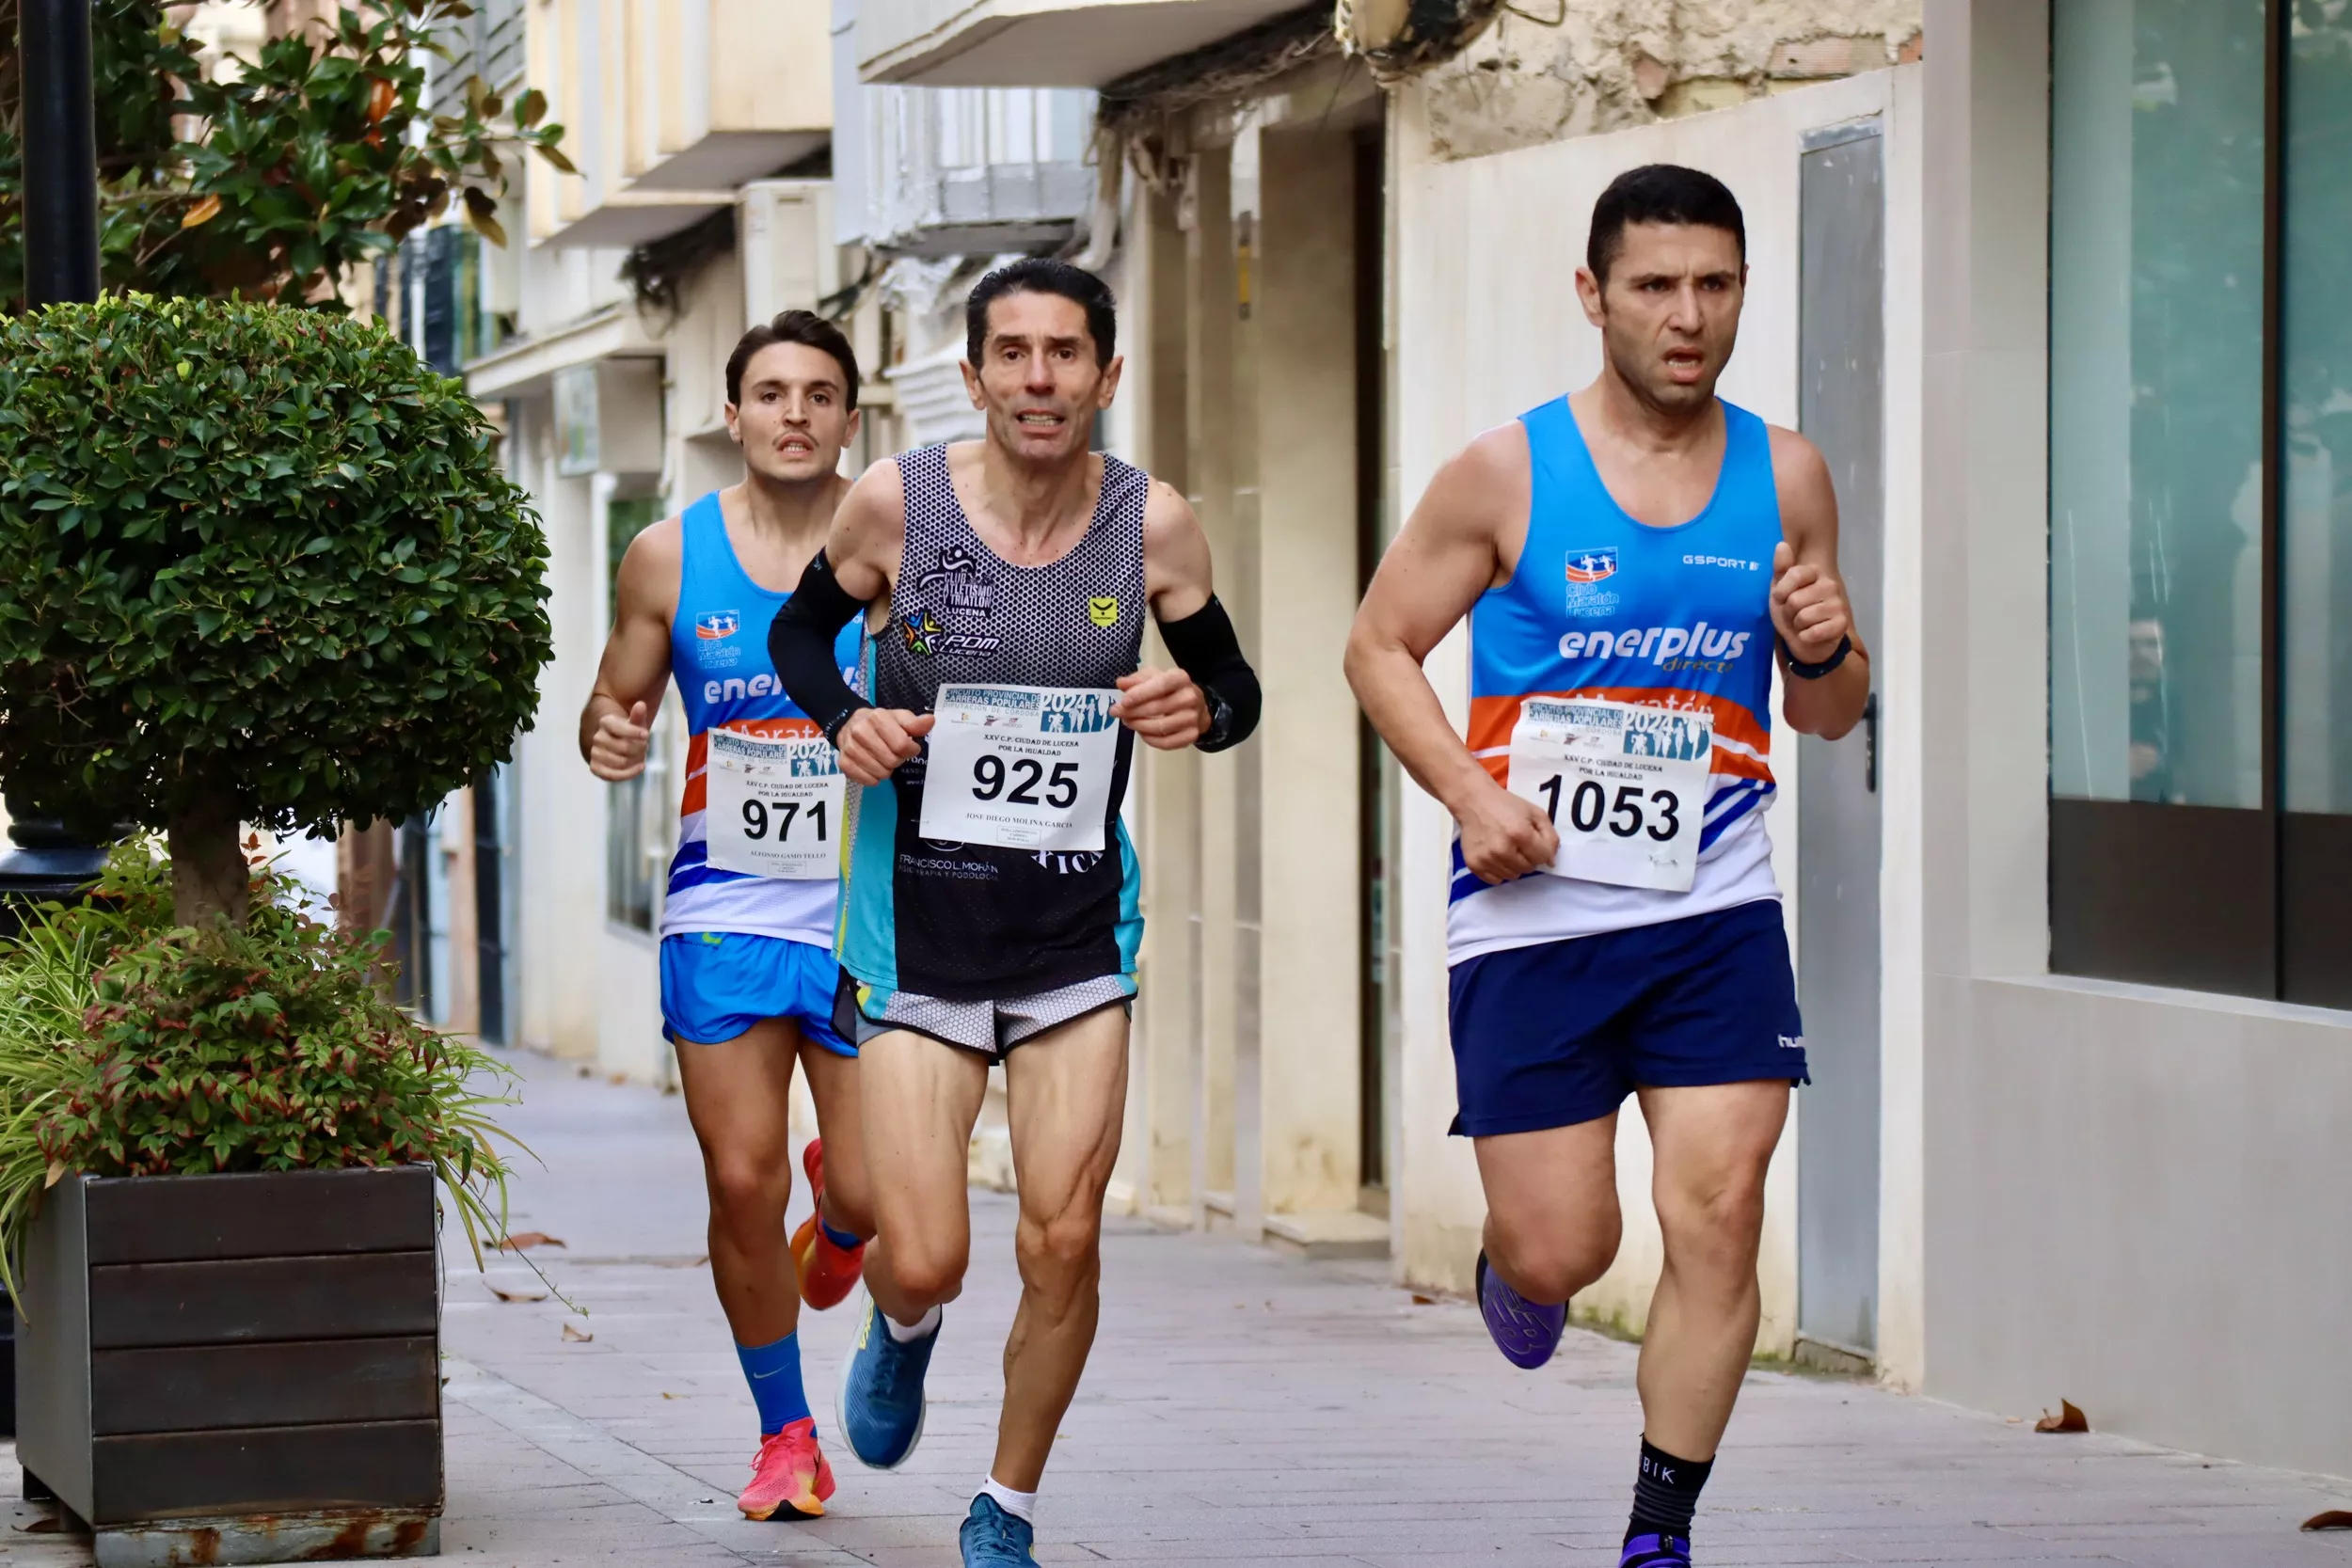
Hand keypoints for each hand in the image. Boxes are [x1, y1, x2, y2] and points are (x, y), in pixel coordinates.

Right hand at [588, 701, 651, 780]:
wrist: (613, 742)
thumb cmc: (627, 731)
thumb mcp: (635, 722)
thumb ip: (638, 716)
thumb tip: (641, 704)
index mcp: (605, 722)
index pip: (619, 728)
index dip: (634, 732)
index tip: (646, 735)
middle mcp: (598, 737)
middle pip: (625, 748)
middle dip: (640, 749)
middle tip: (645, 746)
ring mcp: (595, 753)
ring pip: (621, 762)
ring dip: (636, 760)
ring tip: (641, 755)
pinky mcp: (595, 768)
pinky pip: (611, 775)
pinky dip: (628, 773)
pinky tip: (640, 767)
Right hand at [838, 707, 932, 786]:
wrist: (850, 724)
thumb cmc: (880, 723)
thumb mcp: (899, 718)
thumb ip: (915, 723)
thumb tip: (930, 721)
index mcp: (877, 717)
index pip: (901, 744)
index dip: (910, 749)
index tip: (909, 747)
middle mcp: (860, 731)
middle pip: (892, 760)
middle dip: (898, 759)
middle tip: (894, 753)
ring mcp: (850, 748)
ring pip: (880, 773)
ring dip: (887, 769)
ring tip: (883, 759)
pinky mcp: (844, 763)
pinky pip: (867, 780)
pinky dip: (874, 778)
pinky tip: (873, 768)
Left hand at [1114, 665, 1209, 750]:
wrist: (1195, 705)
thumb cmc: (1169, 689)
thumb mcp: (1153, 677)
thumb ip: (1136, 680)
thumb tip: (1121, 683)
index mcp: (1180, 678)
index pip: (1160, 686)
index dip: (1141, 694)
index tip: (1123, 702)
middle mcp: (1190, 697)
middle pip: (1158, 708)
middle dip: (1133, 711)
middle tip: (1117, 713)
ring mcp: (1193, 717)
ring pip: (1161, 727)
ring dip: (1139, 726)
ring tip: (1128, 721)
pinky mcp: (1191, 735)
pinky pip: (1166, 743)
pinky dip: (1150, 740)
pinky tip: (1141, 733)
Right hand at [1453, 776, 1559, 884]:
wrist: (1473, 801)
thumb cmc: (1506, 805)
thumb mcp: (1535, 813)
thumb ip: (1550, 837)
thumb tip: (1551, 862)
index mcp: (1520, 834)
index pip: (1542, 858)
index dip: (1542, 851)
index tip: (1534, 843)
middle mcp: (1503, 849)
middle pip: (1528, 868)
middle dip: (1527, 858)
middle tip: (1518, 844)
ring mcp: (1487, 859)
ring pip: (1513, 876)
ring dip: (1514, 866)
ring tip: (1506, 849)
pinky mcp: (1474, 865)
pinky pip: (1495, 880)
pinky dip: (1499, 871)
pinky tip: (1496, 857)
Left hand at [1770, 541, 1851, 663]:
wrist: (1803, 639)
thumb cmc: (1790, 611)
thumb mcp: (1780, 589)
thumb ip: (1781, 568)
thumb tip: (1782, 544)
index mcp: (1815, 573)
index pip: (1794, 574)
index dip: (1781, 591)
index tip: (1780, 598)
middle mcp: (1830, 585)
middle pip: (1795, 599)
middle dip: (1788, 612)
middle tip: (1794, 615)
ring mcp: (1838, 605)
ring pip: (1803, 616)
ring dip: (1797, 625)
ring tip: (1802, 624)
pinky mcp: (1841, 624)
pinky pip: (1813, 631)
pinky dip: (1805, 637)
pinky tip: (1810, 635)